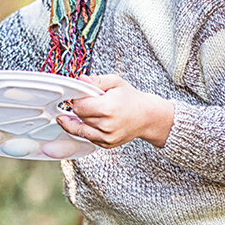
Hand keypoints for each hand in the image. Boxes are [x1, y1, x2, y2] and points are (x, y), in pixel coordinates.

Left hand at [57, 74, 174, 148]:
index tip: (79, 96)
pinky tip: (87, 123)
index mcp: (108, 108)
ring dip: (77, 122)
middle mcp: (106, 125)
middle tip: (84, 103)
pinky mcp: (106, 145)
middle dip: (78, 110)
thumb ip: (96, 81)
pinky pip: (87, 138)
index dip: (76, 100)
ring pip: (79, 130)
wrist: (147, 117)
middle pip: (79, 117)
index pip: (79, 106)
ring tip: (76, 115)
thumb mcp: (115, 82)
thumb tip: (80, 79)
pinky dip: (85, 131)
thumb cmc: (131, 98)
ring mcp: (107, 137)